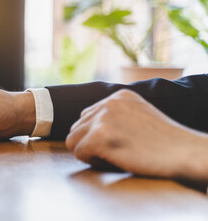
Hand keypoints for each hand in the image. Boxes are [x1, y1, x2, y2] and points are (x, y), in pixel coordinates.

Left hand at [66, 89, 207, 181]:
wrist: (185, 152)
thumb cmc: (164, 142)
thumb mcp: (138, 116)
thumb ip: (114, 115)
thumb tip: (84, 124)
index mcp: (118, 96)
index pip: (87, 117)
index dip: (98, 135)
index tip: (122, 142)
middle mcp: (108, 102)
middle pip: (77, 128)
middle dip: (91, 144)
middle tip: (119, 151)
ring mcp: (104, 118)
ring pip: (73, 140)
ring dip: (90, 153)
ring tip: (116, 155)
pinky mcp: (100, 136)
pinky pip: (78, 153)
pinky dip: (93, 162)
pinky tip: (115, 160)